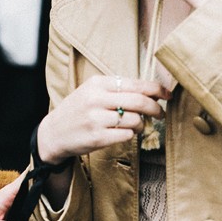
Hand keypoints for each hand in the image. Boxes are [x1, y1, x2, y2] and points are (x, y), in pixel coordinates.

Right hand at [36, 75, 169, 164]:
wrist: (54, 133)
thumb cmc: (78, 111)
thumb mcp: (92, 91)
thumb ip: (117, 89)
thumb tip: (150, 91)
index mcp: (97, 83)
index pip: (136, 84)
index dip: (157, 90)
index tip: (167, 95)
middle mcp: (96, 99)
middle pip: (139, 101)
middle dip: (156, 108)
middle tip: (161, 114)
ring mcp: (95, 119)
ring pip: (135, 120)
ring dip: (141, 124)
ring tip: (136, 126)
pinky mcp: (97, 137)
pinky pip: (127, 135)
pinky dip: (131, 135)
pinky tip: (125, 133)